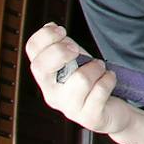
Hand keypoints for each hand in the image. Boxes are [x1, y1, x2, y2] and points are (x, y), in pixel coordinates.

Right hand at [24, 22, 143, 143]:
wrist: (112, 110)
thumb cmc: (92, 83)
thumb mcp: (76, 62)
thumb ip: (63, 45)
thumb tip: (49, 26)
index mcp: (46, 76)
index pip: (31, 51)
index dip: (44, 36)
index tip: (62, 30)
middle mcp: (52, 93)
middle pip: (40, 67)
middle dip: (60, 51)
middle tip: (76, 51)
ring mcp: (69, 108)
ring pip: (80, 79)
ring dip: (96, 68)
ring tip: (100, 70)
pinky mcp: (89, 117)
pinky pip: (100, 91)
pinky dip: (109, 80)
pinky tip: (109, 80)